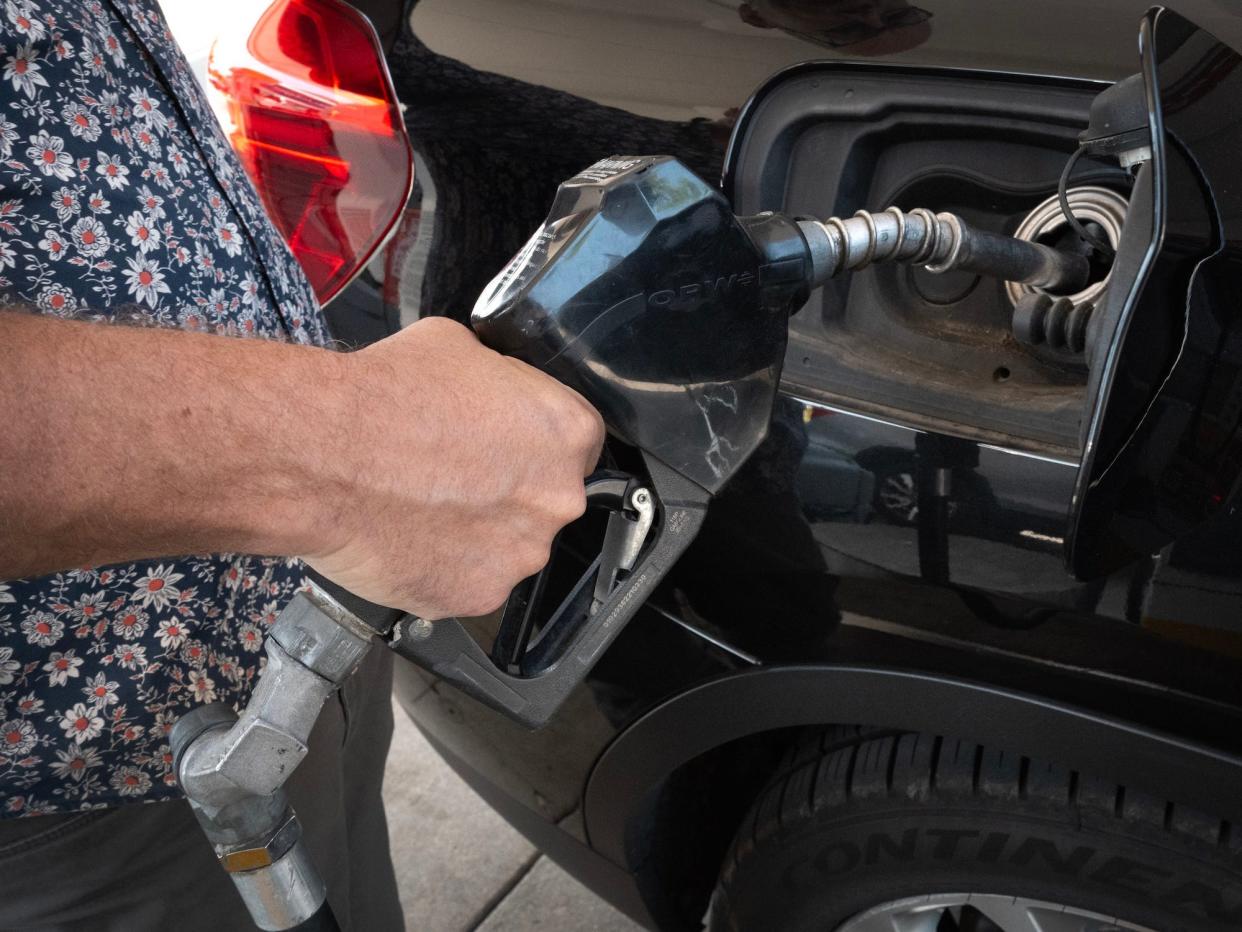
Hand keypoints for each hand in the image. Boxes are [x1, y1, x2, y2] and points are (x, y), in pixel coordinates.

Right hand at [303, 316, 604, 618]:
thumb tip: (492, 387)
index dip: (534, 440)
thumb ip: (497, 380)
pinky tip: (407, 534)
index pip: (576, 442)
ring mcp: (519, 555)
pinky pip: (467, 580)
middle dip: (506, 488)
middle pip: (544, 498)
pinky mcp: (476, 596)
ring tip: (422, 503)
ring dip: (476, 530)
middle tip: (454, 473)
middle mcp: (556, 500)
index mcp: (566, 433)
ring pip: (507, 545)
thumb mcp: (457, 347)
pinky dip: (442, 565)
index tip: (505, 443)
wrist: (323, 455)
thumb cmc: (384, 398)